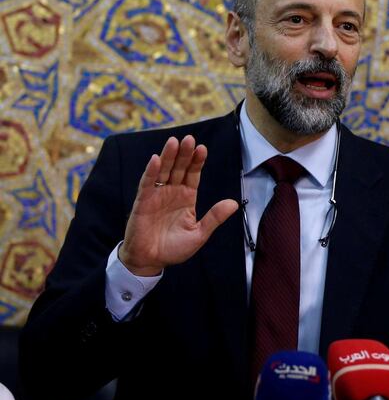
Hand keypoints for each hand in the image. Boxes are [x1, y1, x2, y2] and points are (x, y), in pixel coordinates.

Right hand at [118, 135, 238, 275]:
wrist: (151, 261)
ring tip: (175, 142)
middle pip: (179, 168)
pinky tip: (156, 159)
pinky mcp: (143, 201)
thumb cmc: (174, 249)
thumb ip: (214, 218)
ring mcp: (157, 195)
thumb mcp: (199, 234)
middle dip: (185, 154)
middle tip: (190, 138)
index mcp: (187, 198)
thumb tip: (234, 203)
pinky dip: (151, 171)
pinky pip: (147, 183)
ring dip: (169, 156)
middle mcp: (172, 192)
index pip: (193, 175)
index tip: (203, 149)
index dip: (197, 162)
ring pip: (164, 171)